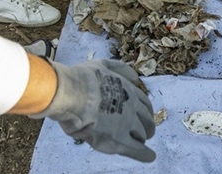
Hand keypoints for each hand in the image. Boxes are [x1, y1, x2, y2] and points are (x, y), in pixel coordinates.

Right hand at [34, 59, 156, 162]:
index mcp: (128, 90)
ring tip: (142, 143)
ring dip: (143, 138)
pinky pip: (136, 149)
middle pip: (147, 119)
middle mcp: (132, 106)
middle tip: (147, 131)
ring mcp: (127, 123)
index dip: (144, 110)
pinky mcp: (118, 139)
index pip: (143, 103)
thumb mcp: (103, 65)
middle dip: (148, 125)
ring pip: (141, 134)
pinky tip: (149, 157)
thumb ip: (120, 69)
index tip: (144, 115)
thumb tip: (134, 76)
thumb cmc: (81, 79)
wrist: (71, 94)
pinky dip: (144, 154)